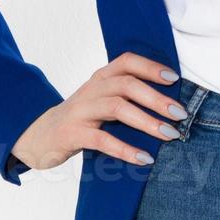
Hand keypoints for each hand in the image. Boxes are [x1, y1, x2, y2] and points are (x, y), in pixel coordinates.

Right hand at [11, 53, 186, 170]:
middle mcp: (92, 89)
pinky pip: (102, 140)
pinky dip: (125, 149)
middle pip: (127, 85)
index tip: (174, 79)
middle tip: (180, 114)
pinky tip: (144, 158)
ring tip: (170, 135)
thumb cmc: (82, 118)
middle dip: (156, 99)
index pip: (127, 61)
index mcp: (101, 77)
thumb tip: (169, 105)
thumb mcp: (101, 99)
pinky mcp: (72, 133)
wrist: (39, 136)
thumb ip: (126, 96)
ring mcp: (80, 110)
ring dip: (147, 122)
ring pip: (117, 108)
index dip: (151, 67)